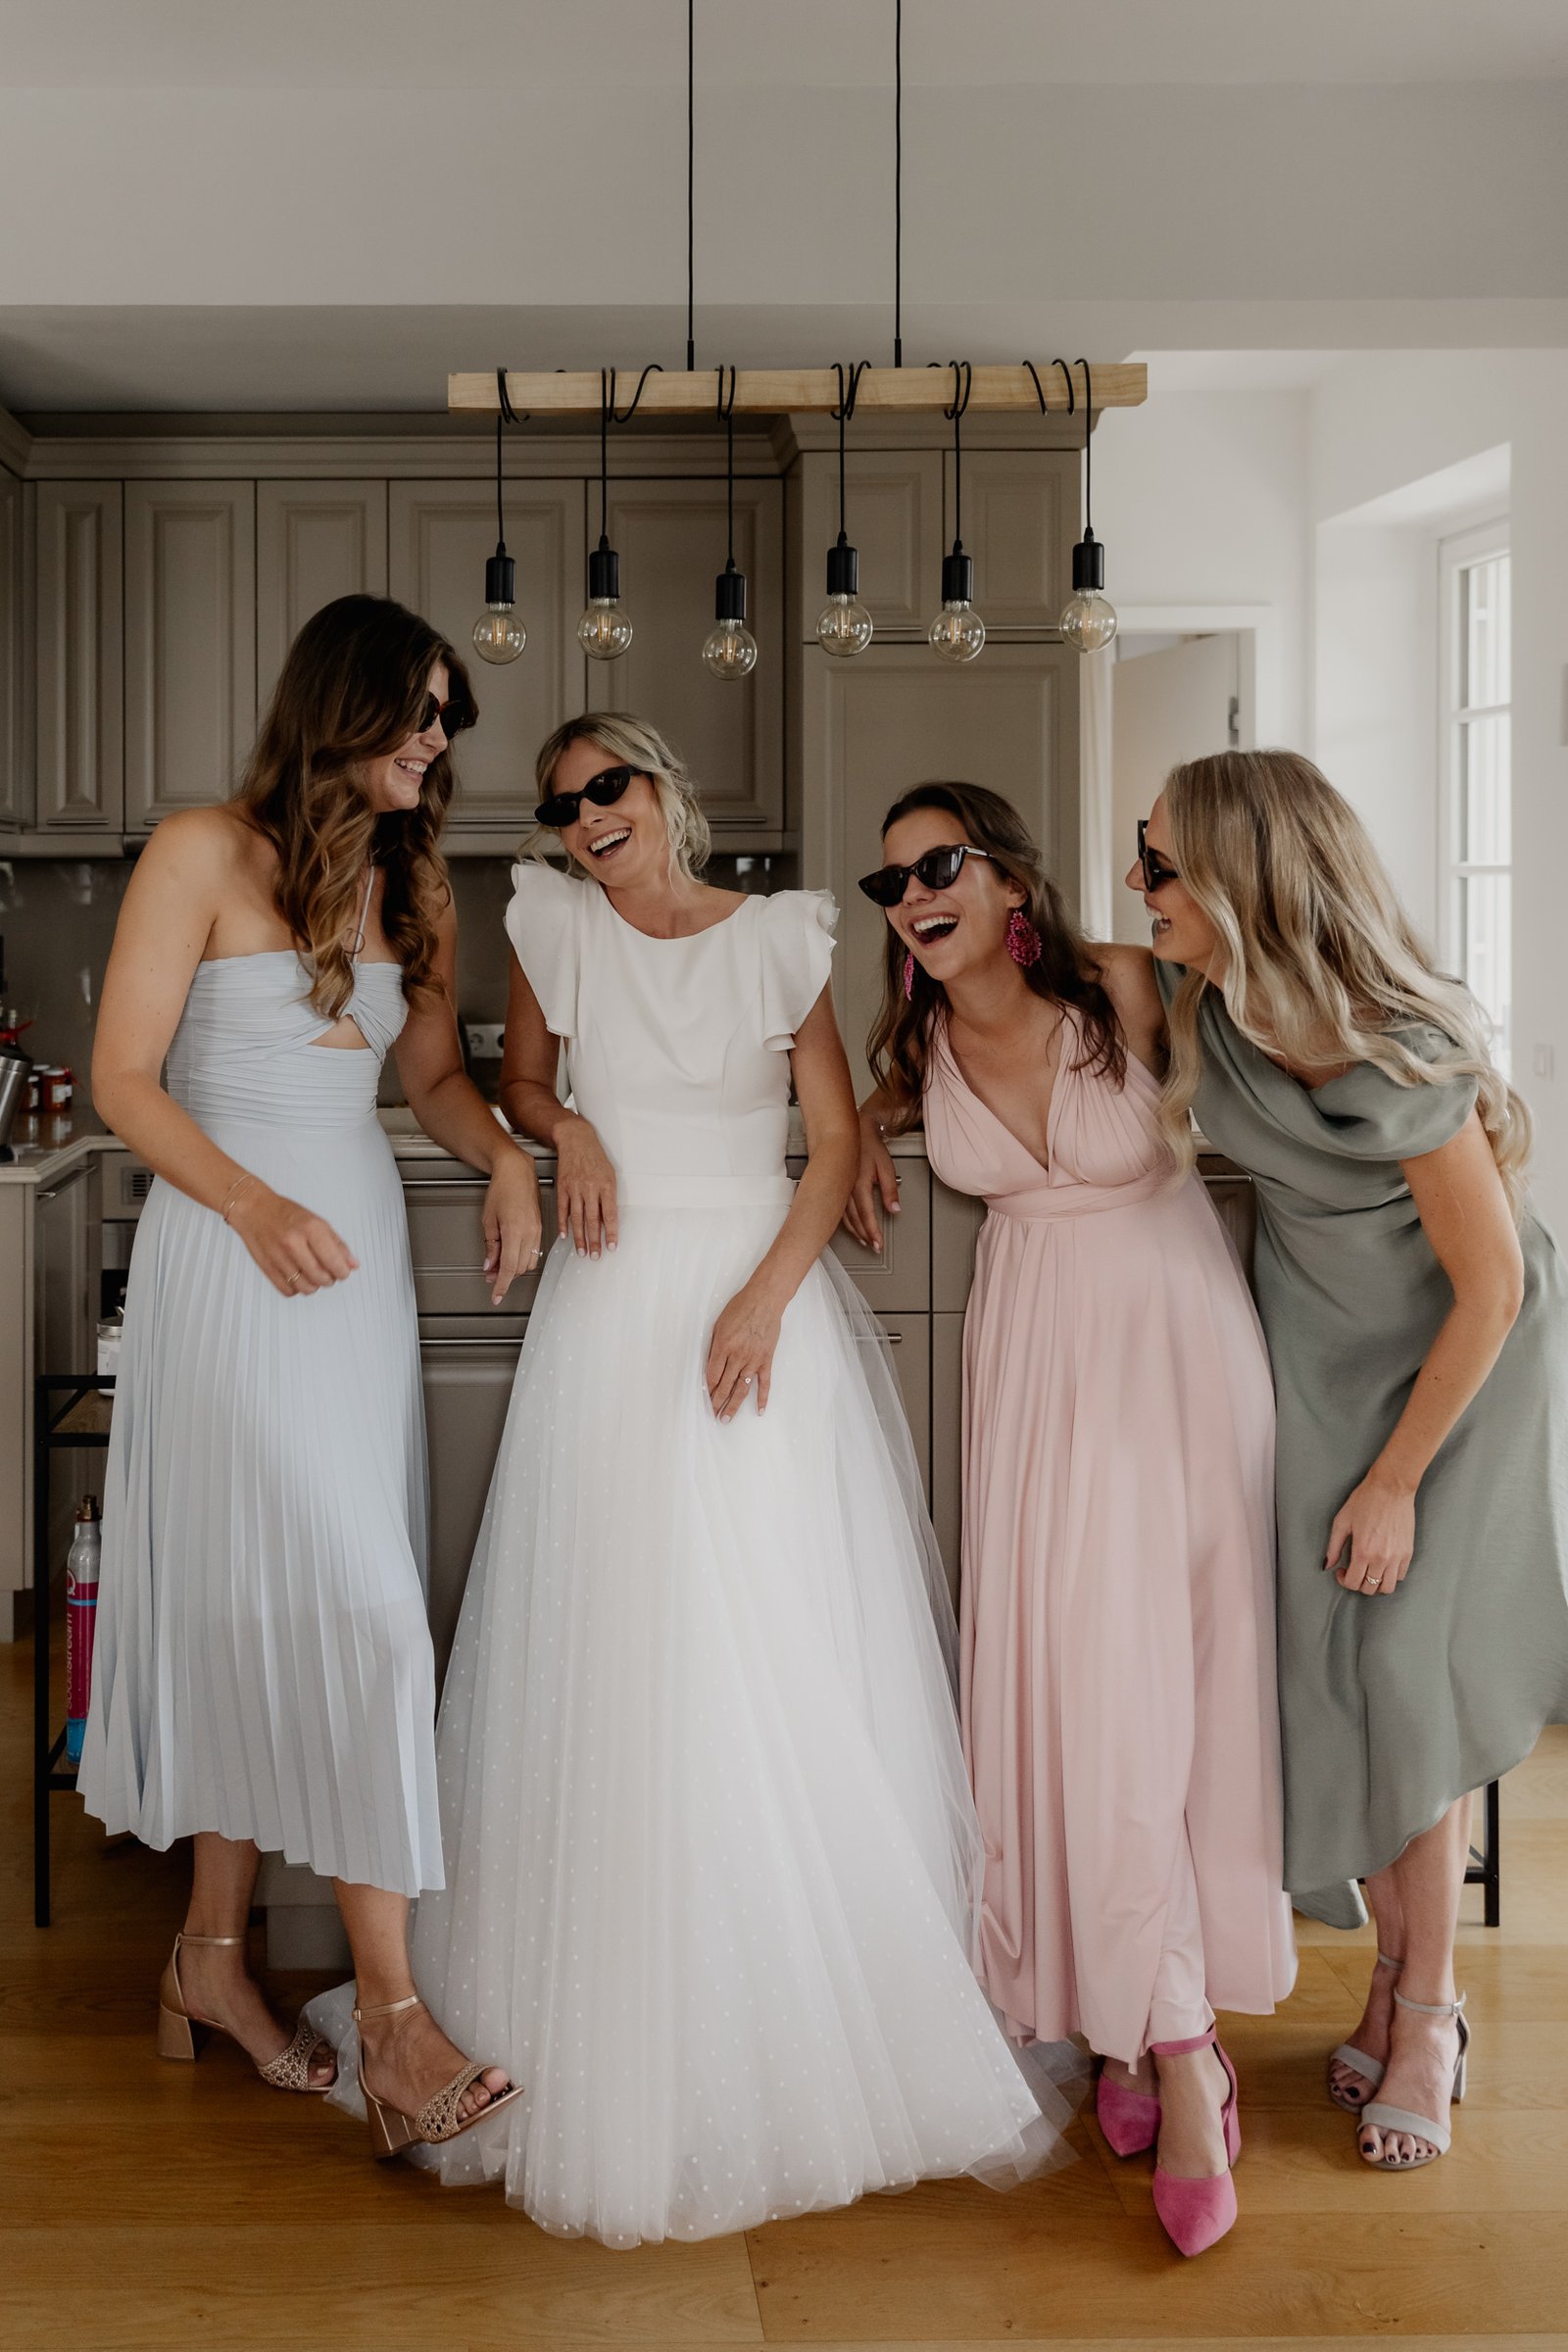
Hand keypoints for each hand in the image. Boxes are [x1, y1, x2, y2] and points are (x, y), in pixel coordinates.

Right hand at [229, 1184, 357, 1297]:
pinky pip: (288, 1291)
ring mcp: (279, 1257)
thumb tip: (352, 1264)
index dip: (343, 1272)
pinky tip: (297, 1276)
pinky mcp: (267, 1268)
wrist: (254, 1209)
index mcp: (311, 1228)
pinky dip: (296, 1288)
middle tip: (328, 1272)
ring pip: (306, 1288)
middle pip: (321, 1278)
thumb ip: (337, 1244)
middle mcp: (294, 1243)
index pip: (335, 1262)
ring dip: (314, 1285)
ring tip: (312, 1274)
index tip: (343, 1271)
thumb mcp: (317, 1222)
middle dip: (329, 1279)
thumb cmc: (285, 1213)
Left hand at [481, 1147, 543, 1304]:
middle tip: (489, 1275)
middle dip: (505, 1276)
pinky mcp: (540, 1228)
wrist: (517, 1171)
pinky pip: (534, 1251)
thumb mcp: (488, 1219)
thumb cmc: (501, 1189)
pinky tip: (511, 1254)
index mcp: (515, 1231)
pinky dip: (522, 1258)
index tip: (496, 1296)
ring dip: (514, 1268)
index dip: (502, 1285)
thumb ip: (491, 1245)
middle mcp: (530, 1233)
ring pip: (529, 1262)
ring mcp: (538, 1231)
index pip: (509, 1268)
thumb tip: (490, 1264)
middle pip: (520, 1268)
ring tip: (498, 1264)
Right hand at [554, 1114, 617, 1258]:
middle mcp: (590, 1188)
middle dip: (594, 1240)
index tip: (612, 1246)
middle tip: (595, 1256)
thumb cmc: (595, 1158)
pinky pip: (563, 1209)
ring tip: (582, 1251)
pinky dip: (563, 1224)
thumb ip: (609, 1197)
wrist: (576, 1140)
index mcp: (606, 1185)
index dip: (611, 1232)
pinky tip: (565, 1235)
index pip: (610, 1214)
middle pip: (593, 1219)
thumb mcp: (610, 1175)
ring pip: (577, 1218)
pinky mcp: (563, 1187)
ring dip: (580, 1237)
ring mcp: (575, 1188)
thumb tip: (608, 1221)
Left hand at [705, 1281, 782, 1419]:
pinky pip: (765, 1383)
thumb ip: (715, 1346)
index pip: (712, 1375)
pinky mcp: (766, 1360)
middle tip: (712, 1415)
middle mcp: (738, 1356)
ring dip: (733, 1405)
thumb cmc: (740, 1308)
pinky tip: (760, 1410)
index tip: (705, 1398)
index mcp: (723, 1347)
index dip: (708, 1389)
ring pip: (742, 1388)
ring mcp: (753, 1360)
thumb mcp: (719, 1325)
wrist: (765, 1301)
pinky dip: (763, 1398)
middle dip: (717, 1402)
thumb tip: (711, 1366)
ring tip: (726, 1419)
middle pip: (725, 1385)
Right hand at [841, 1114, 900, 1250]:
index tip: (878, 1244)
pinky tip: (850, 1227)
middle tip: (874, 1246)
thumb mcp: (886, 1167)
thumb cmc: (870, 1147)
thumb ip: (890, 1190)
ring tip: (864, 1240)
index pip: (866, 1215)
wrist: (853, 1132)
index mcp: (859, 1184)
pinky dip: (845, 1222)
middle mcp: (846, 1189)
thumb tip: (895, 1209)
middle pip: (854, 1220)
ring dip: (855, 1231)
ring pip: (844, 1217)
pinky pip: (838, 1210)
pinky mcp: (834, 1187)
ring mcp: (838, 1189)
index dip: (873, 1232)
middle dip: (865, 1235)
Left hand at [1325, 1469, 1416, 1597]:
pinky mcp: (1408, 1552)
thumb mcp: (1342, 1521)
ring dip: (1375, 1585)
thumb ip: (1333, 1546)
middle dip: (1358, 1583)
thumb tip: (1327, 1564)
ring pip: (1388, 1587)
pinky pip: (1400, 1575)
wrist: (1391, 1488)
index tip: (1341, 1570)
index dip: (1343, 1580)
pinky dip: (1390, 1576)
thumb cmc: (1366, 1500)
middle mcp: (1381, 1558)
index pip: (1353, 1583)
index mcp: (1363, 1551)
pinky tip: (1382, 1565)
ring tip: (1369, 1571)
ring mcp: (1397, 1557)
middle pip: (1370, 1588)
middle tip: (1353, 1570)